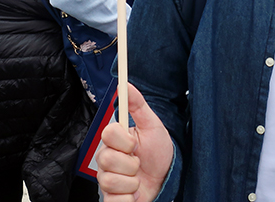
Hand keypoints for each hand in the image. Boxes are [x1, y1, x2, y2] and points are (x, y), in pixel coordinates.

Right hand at [97, 83, 173, 201]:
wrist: (167, 178)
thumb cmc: (158, 151)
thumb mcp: (152, 125)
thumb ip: (137, 104)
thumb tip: (125, 84)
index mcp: (114, 141)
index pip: (107, 134)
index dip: (125, 140)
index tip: (136, 144)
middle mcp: (107, 160)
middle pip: (106, 159)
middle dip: (131, 163)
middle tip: (139, 162)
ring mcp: (107, 181)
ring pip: (110, 181)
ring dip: (132, 181)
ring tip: (138, 179)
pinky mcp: (111, 200)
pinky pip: (113, 201)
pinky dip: (129, 199)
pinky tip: (135, 194)